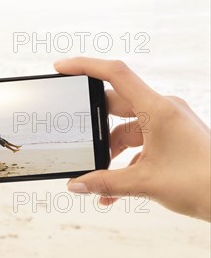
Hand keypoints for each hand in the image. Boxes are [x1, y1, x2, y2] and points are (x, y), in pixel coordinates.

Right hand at [55, 57, 210, 221]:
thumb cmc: (204, 184)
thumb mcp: (145, 183)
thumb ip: (105, 182)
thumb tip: (76, 184)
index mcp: (157, 109)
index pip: (115, 74)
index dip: (84, 67)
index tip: (61, 68)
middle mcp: (164, 110)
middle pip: (116, 106)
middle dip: (95, 128)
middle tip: (77, 141)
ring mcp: (171, 124)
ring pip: (128, 130)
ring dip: (111, 153)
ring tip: (99, 179)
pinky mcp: (175, 139)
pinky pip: (143, 144)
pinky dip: (127, 163)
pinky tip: (116, 190)